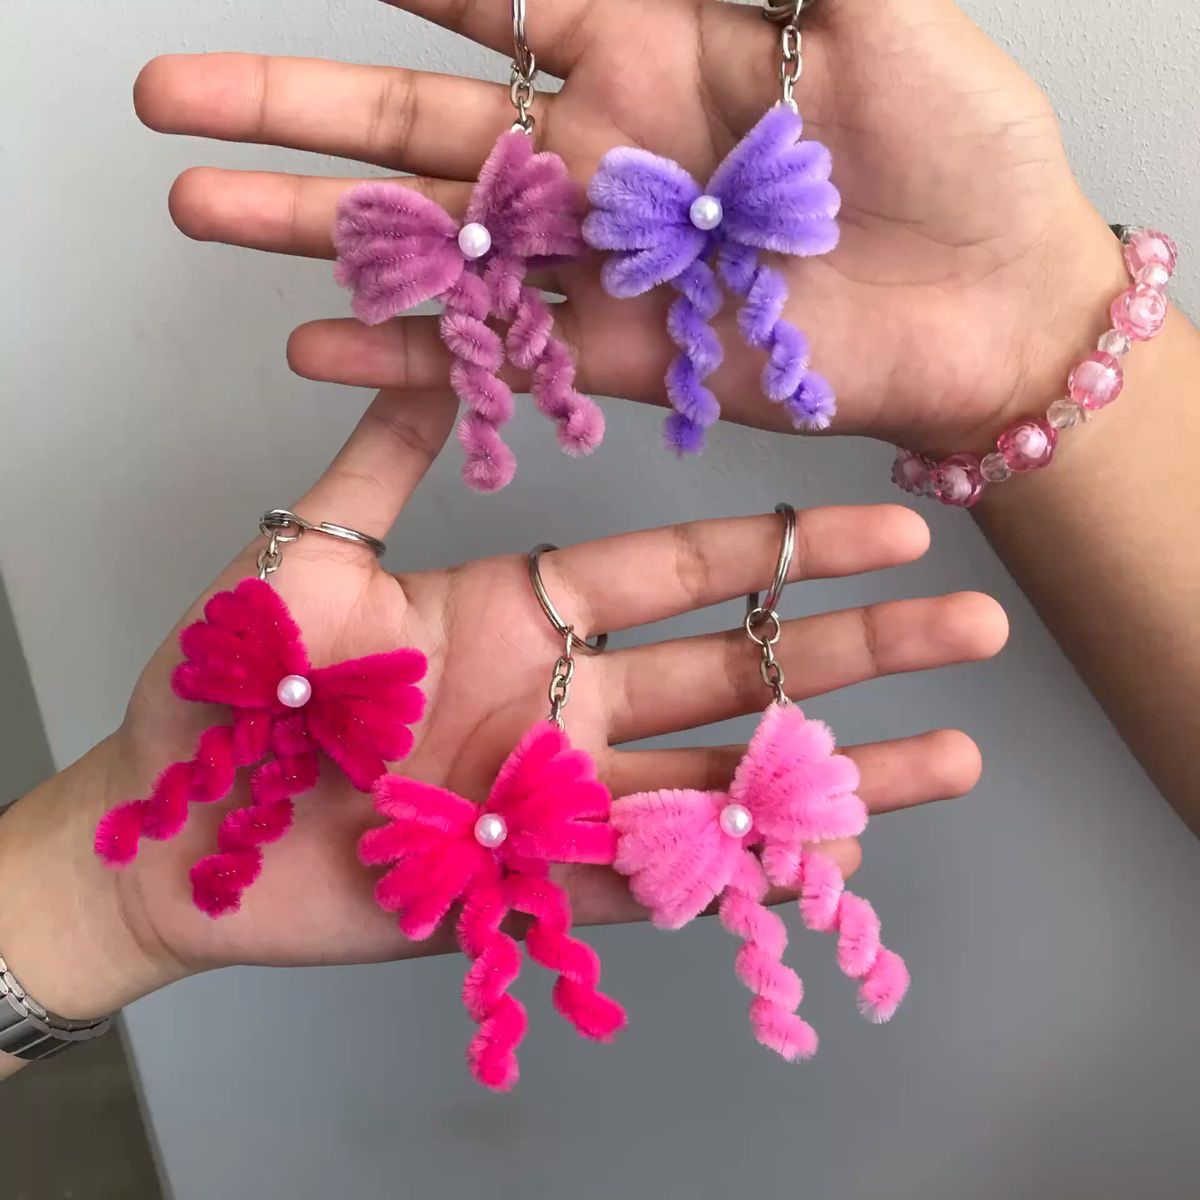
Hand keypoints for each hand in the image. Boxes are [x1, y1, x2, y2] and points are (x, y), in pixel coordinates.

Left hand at [0, 388, 1004, 1023]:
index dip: (789, 546)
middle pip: (738, 666)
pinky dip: (741, 874)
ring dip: (833, 771)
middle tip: (971, 628)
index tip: (891, 526)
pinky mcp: (539, 883)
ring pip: (722, 777)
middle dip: (856, 649)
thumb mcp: (310, 555)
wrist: (176, 823)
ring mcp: (563, 792)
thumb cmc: (232, 684)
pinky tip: (832, 858)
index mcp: (527, 608)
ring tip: (950, 761)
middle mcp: (566, 696)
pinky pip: (662, 877)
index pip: (686, 569)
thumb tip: (418, 350)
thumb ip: (380, 461)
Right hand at [135, 0, 1122, 456]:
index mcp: (656, 46)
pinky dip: (410, 354)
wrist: (994, 307)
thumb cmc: (966, 150)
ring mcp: (602, 263)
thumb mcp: (883, 8)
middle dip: (298, 107)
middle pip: (422, 122)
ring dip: (318, 229)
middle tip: (171, 94)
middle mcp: (604, 154)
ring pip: (437, 242)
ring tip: (201, 209)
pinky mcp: (622, 358)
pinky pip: (496, 352)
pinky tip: (317, 343)